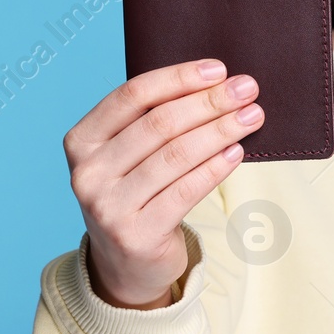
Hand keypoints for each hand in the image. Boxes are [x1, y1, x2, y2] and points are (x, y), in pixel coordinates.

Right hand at [63, 60, 264, 308]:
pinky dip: (216, 167)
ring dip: (221, 131)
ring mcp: (108, 207)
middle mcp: (88, 173)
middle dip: (209, 102)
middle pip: (159, 124)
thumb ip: (154, 121)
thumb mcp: (129, 155)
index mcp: (81, 141)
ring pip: (176, 155)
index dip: (178, 78)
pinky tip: (237, 151)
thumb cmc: (137, 194)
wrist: (126, 264)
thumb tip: (217, 84)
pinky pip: (186, 190)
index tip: (218, 69)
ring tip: (252, 117)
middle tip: (247, 89)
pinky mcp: (136, 234)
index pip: (132, 96)